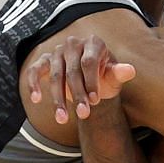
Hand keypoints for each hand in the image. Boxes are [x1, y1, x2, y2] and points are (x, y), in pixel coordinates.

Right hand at [23, 33, 137, 123]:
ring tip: (62, 119)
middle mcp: (73, 44)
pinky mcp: (45, 60)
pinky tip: (36, 99)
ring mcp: (57, 51)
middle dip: (77, 95)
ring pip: (55, 76)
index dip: (91, 82)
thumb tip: (130, 70)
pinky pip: (35, 70)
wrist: (91, 79)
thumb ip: (119, 74)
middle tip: (83, 115)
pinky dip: (33, 84)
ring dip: (58, 99)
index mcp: (93, 43)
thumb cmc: (105, 77)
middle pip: (72, 71)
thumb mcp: (114, 77)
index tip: (95, 102)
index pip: (89, 63)